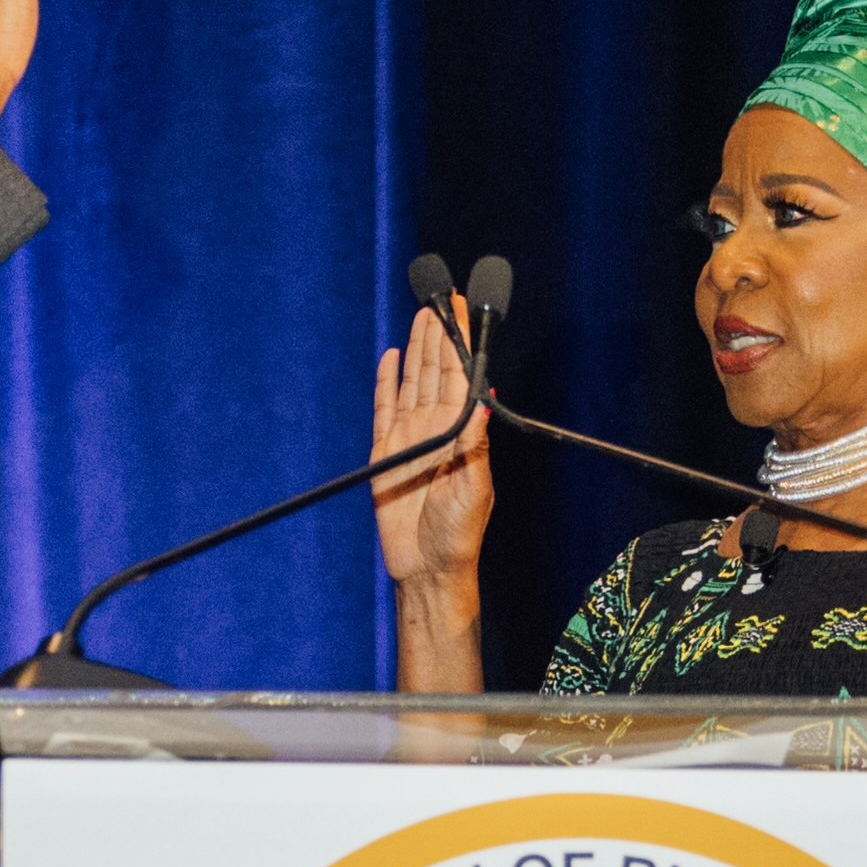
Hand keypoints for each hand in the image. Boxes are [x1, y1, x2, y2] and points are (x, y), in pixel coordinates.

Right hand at [370, 307, 493, 596]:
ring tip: (422, 315)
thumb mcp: (473, 488)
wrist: (428, 568)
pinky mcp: (386, 452)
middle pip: (437, 370)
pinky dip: (387, 381)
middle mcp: (438, 428)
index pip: (461, 377)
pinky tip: (393, 357)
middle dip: (440, 334)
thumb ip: (473, 445)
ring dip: (419, 348)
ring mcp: (411, 437)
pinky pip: (385, 407)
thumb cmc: (458, 535)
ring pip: (414, 381)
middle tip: (439, 298)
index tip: (461, 309)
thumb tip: (481, 401)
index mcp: (462, 433)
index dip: (461, 342)